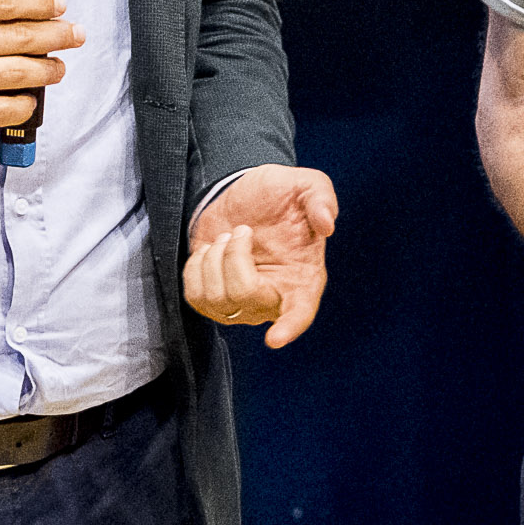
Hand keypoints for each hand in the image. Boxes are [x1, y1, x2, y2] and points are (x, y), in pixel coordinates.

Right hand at [0, 0, 84, 143]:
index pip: (5, 2)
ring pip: (18, 72)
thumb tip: (17, 11)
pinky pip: (2, 109)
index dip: (40, 3)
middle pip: (21, 37)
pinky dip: (24, 103)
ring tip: (58, 67)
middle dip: (57, 35)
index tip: (59, 5)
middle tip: (74, 34)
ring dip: (48, 70)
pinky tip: (30, 98)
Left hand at [183, 165, 338, 347]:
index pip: (299, 314)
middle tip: (242, 230)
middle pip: (244, 297)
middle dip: (234, 257)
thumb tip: (327, 225)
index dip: (289, 328)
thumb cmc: (280, 196)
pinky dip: (196, 267)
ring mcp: (242, 304)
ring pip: (216, 299)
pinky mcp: (214, 300)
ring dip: (214, 258)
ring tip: (227, 238)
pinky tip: (211, 251)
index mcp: (303, 279)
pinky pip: (195, 296)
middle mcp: (273, 298)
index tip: (275, 339)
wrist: (242, 193)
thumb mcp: (307, 185)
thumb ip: (322, 199)